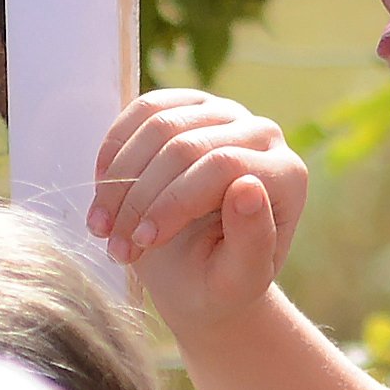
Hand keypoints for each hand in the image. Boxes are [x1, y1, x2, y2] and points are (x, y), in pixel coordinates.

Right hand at [92, 87, 304, 345]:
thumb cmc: (221, 285)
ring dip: (119, 179)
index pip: (222, 167)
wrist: (198, 275)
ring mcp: (224, 113)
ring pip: (158, 124)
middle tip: (115, 244)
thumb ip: (253, 241)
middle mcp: (262, 134)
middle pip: (186, 144)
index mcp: (286, 175)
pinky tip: (104, 191)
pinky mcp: (189, 105)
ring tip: (102, 227)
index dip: (173, 202)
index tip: (141, 242)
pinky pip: (142, 110)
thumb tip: (249, 187)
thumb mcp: (237, 280)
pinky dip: (114, 151)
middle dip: (140, 197)